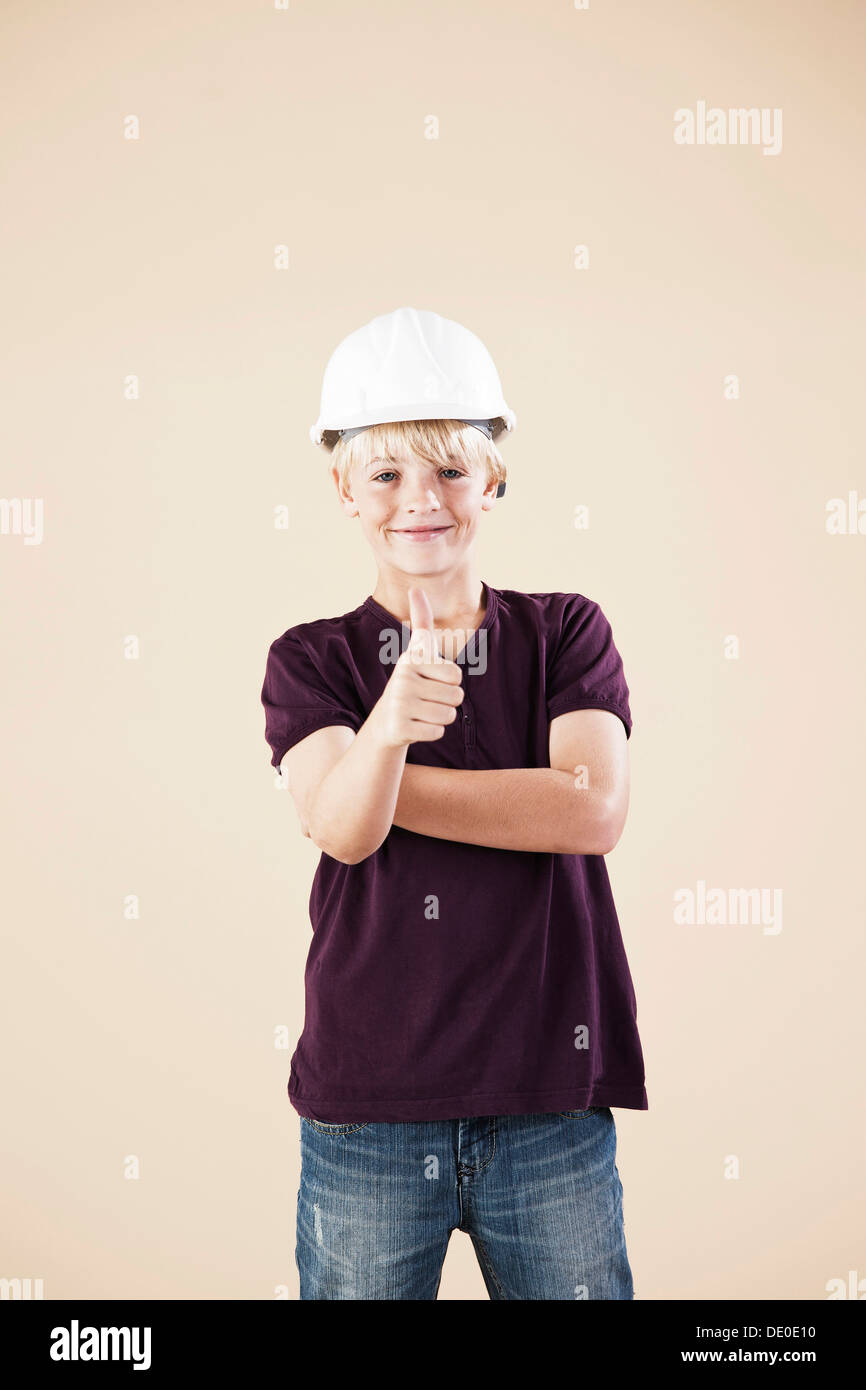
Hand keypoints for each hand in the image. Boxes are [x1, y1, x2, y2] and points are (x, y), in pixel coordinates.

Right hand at [369, 586, 464, 748]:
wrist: (387, 720)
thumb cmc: (411, 681)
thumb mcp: (417, 651)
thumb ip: (421, 621)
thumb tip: (415, 588)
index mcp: (412, 659)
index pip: (456, 675)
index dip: (450, 680)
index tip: (430, 678)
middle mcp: (403, 679)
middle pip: (456, 696)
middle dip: (448, 701)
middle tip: (427, 698)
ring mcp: (400, 704)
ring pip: (449, 715)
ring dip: (441, 716)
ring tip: (422, 711)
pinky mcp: (399, 727)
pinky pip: (437, 731)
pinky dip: (432, 731)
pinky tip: (416, 725)